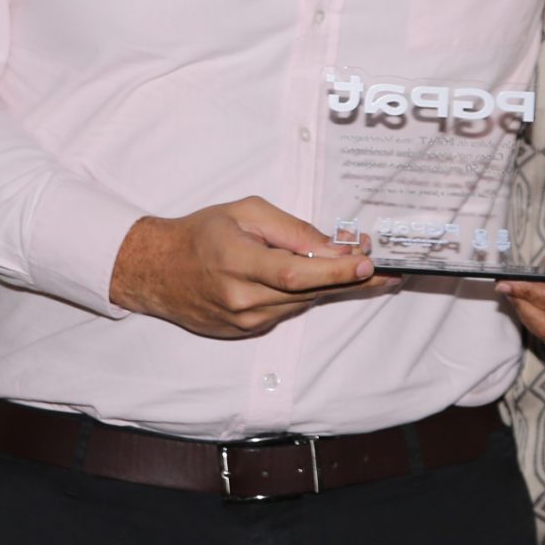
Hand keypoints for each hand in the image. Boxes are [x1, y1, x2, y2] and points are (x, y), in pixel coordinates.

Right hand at [108, 196, 388, 338]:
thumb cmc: (202, 233)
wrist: (157, 271)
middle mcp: (241, 299)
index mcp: (237, 262)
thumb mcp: (245, 212)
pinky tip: (315, 278)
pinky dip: (304, 294)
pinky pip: (287, 311)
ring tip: (359, 266)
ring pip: (302, 303)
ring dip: (330, 286)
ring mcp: (243, 321)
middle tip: (388, 268)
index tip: (366, 262)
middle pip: (307, 292)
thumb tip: (333, 247)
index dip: (333, 270)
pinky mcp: (245, 332)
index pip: (294, 273)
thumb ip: (291, 229)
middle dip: (349, 278)